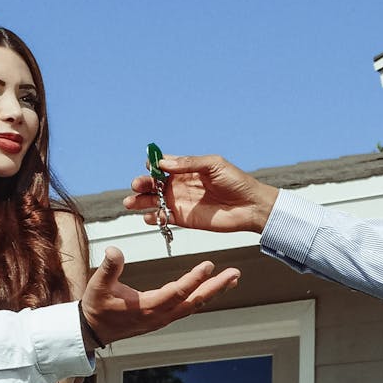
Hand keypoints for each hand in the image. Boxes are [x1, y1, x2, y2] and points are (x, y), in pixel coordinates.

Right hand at [79, 246, 238, 348]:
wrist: (94, 330)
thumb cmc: (96, 307)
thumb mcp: (98, 286)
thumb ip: (109, 268)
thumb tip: (115, 250)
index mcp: (147, 307)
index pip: (176, 292)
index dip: (193, 279)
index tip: (209, 265)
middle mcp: (160, 315)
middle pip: (194, 301)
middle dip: (216, 287)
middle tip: (235, 274)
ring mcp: (163, 318)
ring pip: (194, 305)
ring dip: (213, 291)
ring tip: (231, 278)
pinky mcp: (163, 317)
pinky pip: (188, 307)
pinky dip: (202, 295)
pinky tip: (212, 287)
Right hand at [123, 154, 279, 234]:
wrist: (250, 206)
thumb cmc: (236, 182)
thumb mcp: (213, 165)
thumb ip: (189, 164)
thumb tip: (164, 162)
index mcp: (187, 169)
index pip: (163, 164)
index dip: (153, 164)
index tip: (149, 165)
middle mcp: (180, 185)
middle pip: (154, 184)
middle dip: (142, 184)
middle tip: (137, 185)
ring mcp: (181, 202)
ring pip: (155, 201)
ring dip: (141, 201)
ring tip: (131, 203)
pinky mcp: (185, 219)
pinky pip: (165, 218)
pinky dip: (154, 218)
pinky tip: (149, 217)